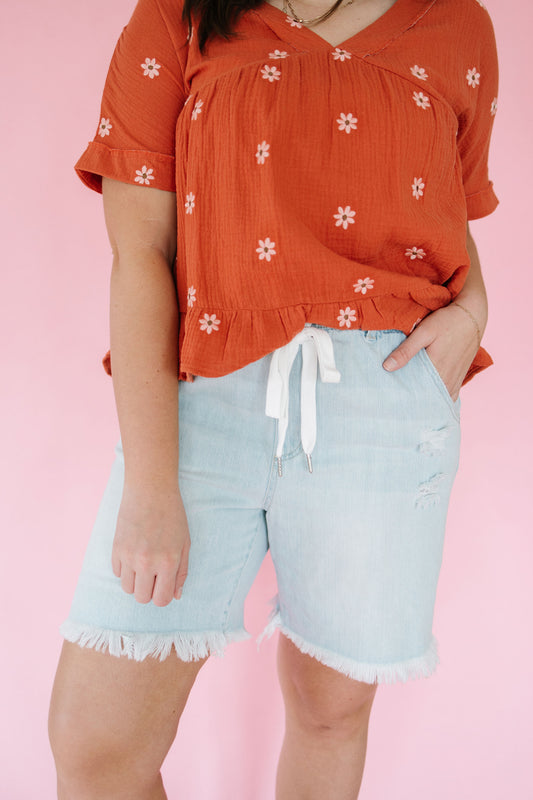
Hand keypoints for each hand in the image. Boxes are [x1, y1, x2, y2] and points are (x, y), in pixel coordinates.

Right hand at [111, 483, 190, 606]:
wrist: (150, 490)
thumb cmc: (172, 515)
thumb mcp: (185, 543)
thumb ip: (181, 572)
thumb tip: (175, 596)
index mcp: (168, 562)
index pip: (161, 600)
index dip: (162, 596)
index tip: (163, 585)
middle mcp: (147, 563)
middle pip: (141, 598)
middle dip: (148, 590)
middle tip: (153, 573)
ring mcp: (129, 556)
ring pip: (127, 589)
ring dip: (135, 581)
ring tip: (143, 563)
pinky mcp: (116, 548)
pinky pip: (117, 573)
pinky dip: (125, 569)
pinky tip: (134, 552)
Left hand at [382, 304, 480, 401]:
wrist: (472, 316)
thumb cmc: (447, 322)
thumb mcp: (424, 332)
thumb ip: (406, 350)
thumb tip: (387, 367)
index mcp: (436, 370)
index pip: (413, 391)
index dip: (400, 393)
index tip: (388, 392)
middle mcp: (446, 381)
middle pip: (424, 397)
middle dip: (409, 397)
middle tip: (393, 395)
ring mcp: (454, 382)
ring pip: (434, 398)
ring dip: (422, 397)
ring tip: (406, 395)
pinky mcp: (458, 379)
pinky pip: (446, 395)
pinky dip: (435, 396)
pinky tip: (424, 395)